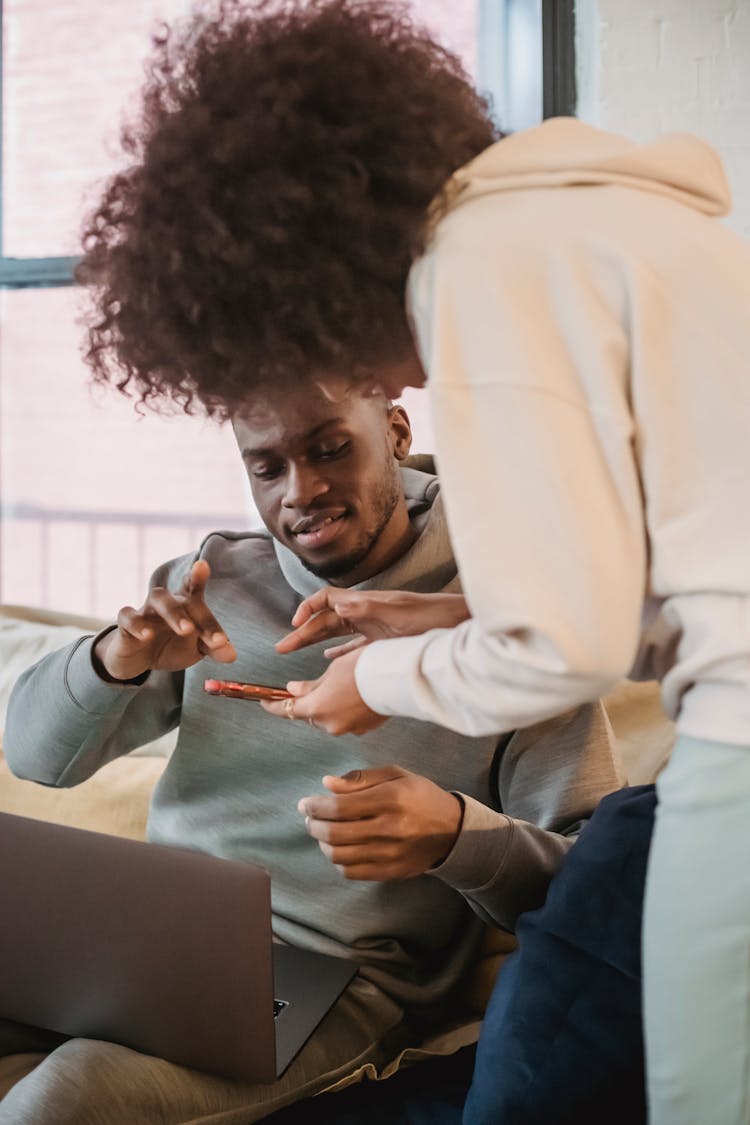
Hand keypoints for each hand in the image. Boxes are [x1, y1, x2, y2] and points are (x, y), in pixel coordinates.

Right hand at [94, 559, 235, 680]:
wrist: (138, 661)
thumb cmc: (171, 646)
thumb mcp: (196, 650)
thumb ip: (214, 649)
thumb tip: (232, 655)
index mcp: (186, 605)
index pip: (193, 588)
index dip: (197, 576)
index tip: (202, 565)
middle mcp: (167, 603)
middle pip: (181, 598)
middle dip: (197, 615)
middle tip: (211, 637)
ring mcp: (146, 611)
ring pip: (158, 598)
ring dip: (173, 613)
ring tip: (186, 630)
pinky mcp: (126, 625)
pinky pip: (128, 616)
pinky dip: (138, 624)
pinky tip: (147, 635)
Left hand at [261, 648, 384, 735]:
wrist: (397, 677)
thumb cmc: (364, 668)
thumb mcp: (332, 670)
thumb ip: (310, 685)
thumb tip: (293, 689)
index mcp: (317, 708)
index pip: (287, 710)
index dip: (273, 705)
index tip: (265, 701)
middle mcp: (331, 724)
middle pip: (310, 714)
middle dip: (308, 702)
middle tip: (309, 686)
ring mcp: (349, 729)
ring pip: (330, 717)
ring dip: (329, 705)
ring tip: (340, 684)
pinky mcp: (365, 728)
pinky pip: (347, 719)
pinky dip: (346, 709)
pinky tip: (354, 694)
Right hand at [275, 588, 469, 658]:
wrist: (456, 625)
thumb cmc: (429, 617)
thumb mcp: (395, 613)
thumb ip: (366, 608)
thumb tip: (337, 603)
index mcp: (364, 603)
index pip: (325, 599)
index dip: (307, 609)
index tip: (294, 624)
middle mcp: (365, 612)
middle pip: (326, 620)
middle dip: (303, 632)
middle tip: (282, 648)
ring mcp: (374, 628)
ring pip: (336, 634)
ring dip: (315, 643)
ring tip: (295, 653)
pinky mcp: (383, 642)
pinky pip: (354, 647)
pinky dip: (339, 653)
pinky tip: (329, 660)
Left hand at [297, 766, 463, 879]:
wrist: (453, 830)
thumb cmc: (420, 797)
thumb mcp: (396, 776)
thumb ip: (360, 779)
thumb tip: (326, 784)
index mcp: (390, 798)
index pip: (339, 807)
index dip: (315, 806)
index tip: (305, 804)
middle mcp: (390, 828)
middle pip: (335, 833)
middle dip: (313, 825)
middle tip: (309, 818)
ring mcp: (391, 853)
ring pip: (340, 855)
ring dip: (323, 843)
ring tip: (322, 832)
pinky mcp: (392, 872)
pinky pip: (353, 872)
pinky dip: (338, 861)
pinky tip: (339, 849)